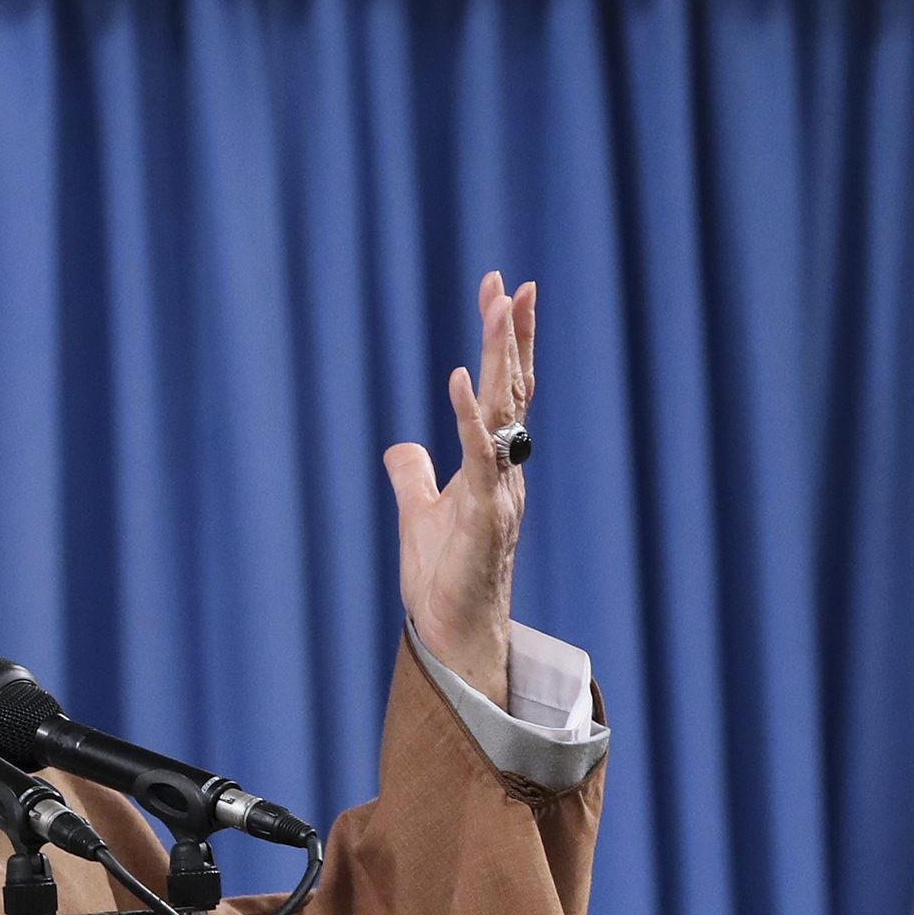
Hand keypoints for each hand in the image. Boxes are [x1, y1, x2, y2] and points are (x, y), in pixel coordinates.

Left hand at [383, 272, 537, 709]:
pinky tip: (458, 375)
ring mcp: (500, 489)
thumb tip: (399, 446)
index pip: (505, 392)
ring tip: (498, 305)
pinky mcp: (484, 514)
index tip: (504, 291)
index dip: (506, 342)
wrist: (453, 633)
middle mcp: (505, 470)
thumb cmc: (444, 580)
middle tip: (512, 281)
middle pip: (513, 389)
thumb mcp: (419, 513)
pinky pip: (478, 454)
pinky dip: (468, 414)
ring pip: (506, 410)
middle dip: (511, 333)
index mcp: (493, 465)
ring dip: (501, 356)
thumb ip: (412, 475)